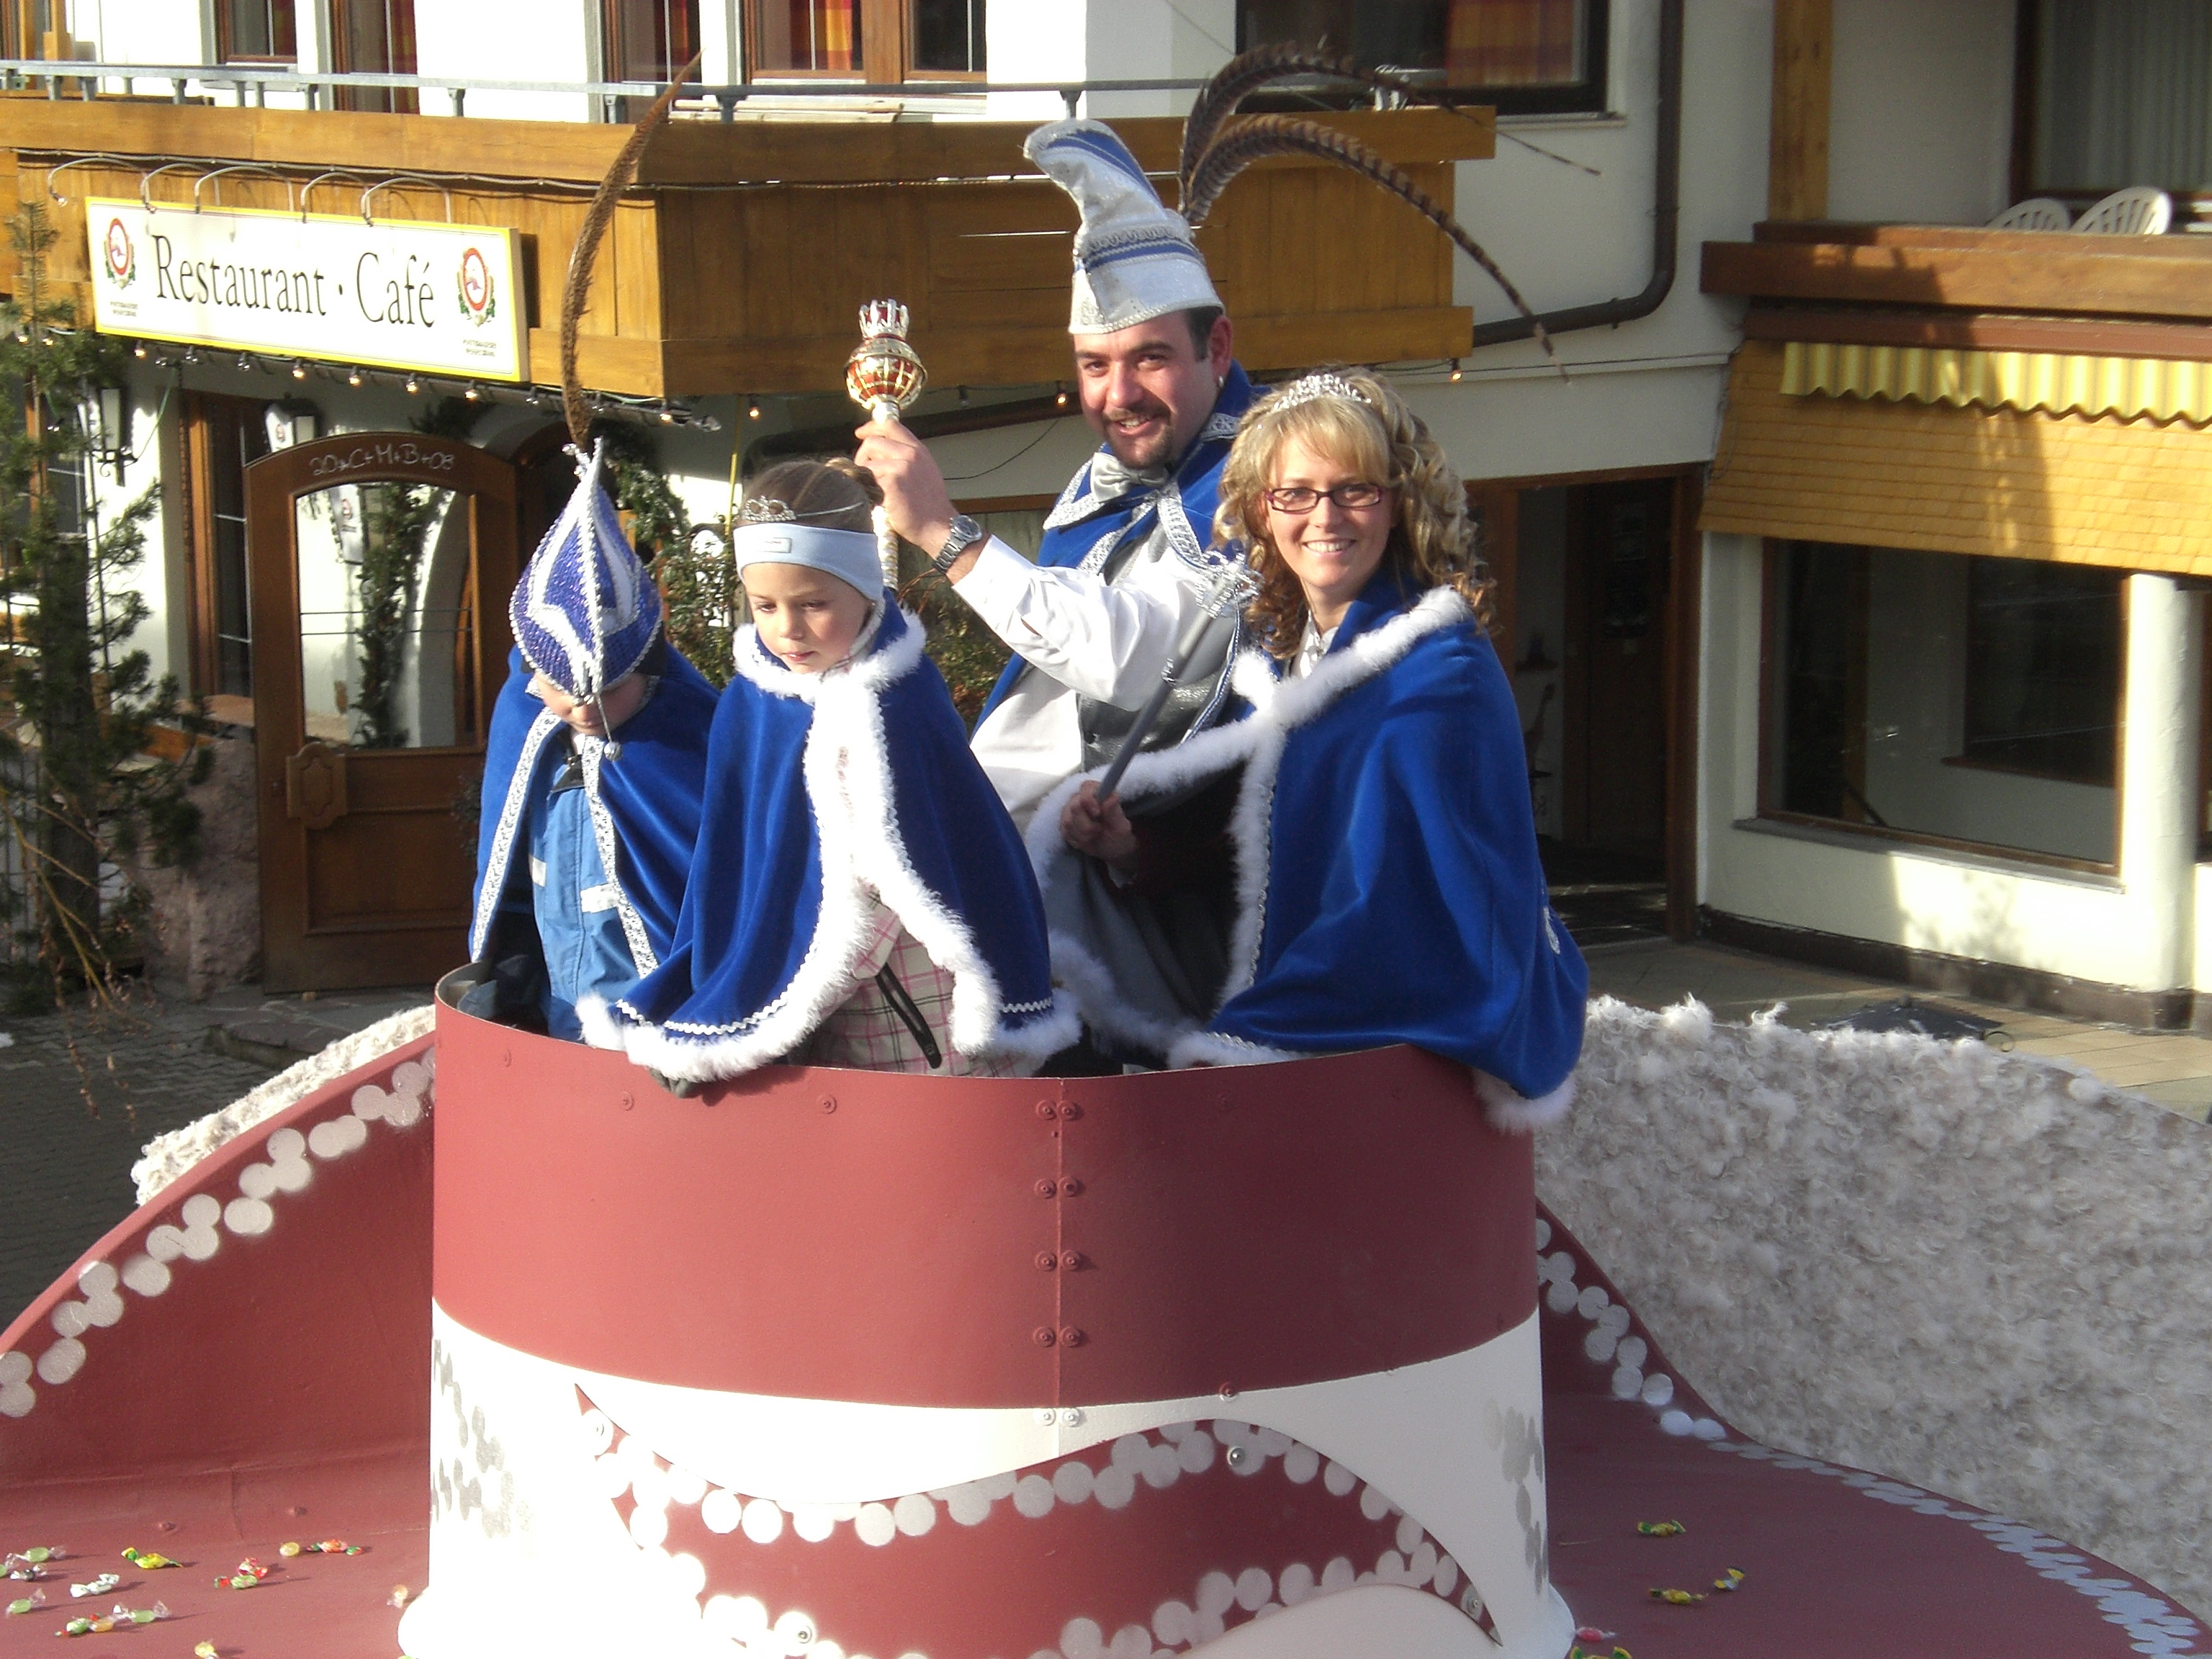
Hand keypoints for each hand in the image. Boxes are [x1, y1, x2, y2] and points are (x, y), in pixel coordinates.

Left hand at [854, 417, 955, 558]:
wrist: (937, 526)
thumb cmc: (930, 505)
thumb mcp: (925, 471)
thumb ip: (906, 457)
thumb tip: (881, 453)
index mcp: (918, 450)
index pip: (890, 425)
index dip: (871, 428)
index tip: (861, 433)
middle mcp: (910, 454)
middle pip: (872, 442)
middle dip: (862, 456)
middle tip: (864, 471)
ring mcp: (900, 467)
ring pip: (867, 463)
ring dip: (865, 476)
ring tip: (874, 490)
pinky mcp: (891, 483)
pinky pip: (867, 480)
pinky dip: (867, 489)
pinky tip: (877, 499)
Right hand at [1060, 780, 1138, 872]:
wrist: (1109, 849)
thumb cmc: (1117, 834)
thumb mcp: (1120, 826)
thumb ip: (1115, 812)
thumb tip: (1111, 798)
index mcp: (1097, 792)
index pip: (1086, 787)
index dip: (1090, 800)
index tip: (1097, 814)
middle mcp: (1080, 798)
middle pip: (1075, 806)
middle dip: (1087, 824)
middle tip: (1098, 830)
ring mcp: (1070, 810)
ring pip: (1068, 821)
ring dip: (1083, 834)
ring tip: (1094, 835)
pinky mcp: (1064, 823)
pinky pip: (1065, 832)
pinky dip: (1077, 840)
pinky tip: (1086, 839)